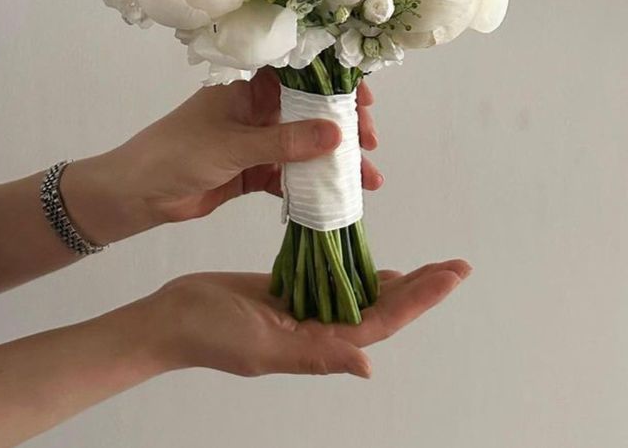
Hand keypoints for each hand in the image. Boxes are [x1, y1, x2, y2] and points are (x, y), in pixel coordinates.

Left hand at [66, 69, 381, 241]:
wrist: (135, 195)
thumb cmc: (177, 154)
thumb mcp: (233, 146)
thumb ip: (283, 142)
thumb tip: (337, 134)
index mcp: (247, 91)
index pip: (299, 77)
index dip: (334, 84)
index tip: (365, 101)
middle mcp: (255, 112)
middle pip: (308, 113)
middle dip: (342, 128)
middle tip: (369, 145)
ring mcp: (254, 143)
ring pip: (303, 147)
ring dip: (332, 162)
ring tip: (366, 180)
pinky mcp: (250, 173)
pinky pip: (287, 175)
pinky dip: (309, 185)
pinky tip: (333, 197)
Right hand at [136, 259, 471, 377]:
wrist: (171, 315)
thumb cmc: (210, 334)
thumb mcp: (263, 348)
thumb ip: (316, 355)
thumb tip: (368, 365)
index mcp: (318, 346)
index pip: (381, 321)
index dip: (419, 299)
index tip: (451, 276)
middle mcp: (318, 330)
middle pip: (382, 308)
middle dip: (422, 288)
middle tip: (456, 266)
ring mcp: (304, 310)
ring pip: (361, 295)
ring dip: (397, 281)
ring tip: (431, 267)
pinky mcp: (288, 291)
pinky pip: (332, 281)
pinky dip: (357, 270)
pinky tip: (374, 262)